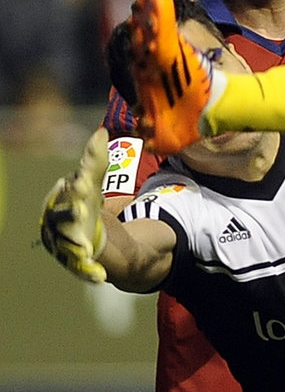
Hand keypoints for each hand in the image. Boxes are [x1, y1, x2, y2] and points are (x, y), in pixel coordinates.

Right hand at [39, 128, 109, 282]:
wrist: (87, 238)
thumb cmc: (83, 207)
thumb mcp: (90, 186)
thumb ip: (95, 162)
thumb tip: (102, 132)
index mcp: (57, 206)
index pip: (64, 196)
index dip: (74, 191)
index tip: (85, 185)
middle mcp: (57, 228)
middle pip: (63, 220)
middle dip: (71, 216)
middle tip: (84, 209)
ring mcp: (66, 246)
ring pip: (70, 247)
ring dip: (76, 247)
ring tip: (85, 248)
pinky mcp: (79, 263)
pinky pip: (84, 269)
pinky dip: (90, 272)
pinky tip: (101, 277)